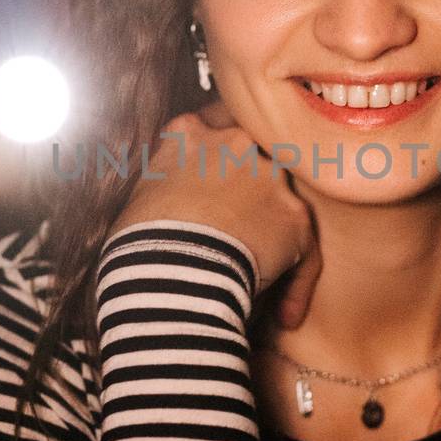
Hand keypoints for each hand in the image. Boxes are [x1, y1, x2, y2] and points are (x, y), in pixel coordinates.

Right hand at [111, 97, 320, 327]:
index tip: (213, 182)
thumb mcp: (135, 202)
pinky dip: (297, 284)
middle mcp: (234, 143)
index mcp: (188, 134)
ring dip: (275, 238)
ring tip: (261, 282)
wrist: (165, 277)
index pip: (210, 123)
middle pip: (254, 154)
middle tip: (240, 228)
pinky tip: (287, 316)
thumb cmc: (136, 247)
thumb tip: (164, 205)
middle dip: (251, 188)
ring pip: (283, 202)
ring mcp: (269, 176)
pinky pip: (306, 251)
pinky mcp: (295, 217)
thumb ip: (161, 187)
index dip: (215, 155)